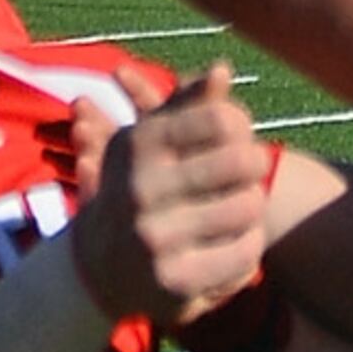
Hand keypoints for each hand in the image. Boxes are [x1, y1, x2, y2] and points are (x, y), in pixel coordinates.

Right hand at [73, 67, 270, 328]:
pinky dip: (251, 244)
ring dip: (254, 205)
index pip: (219, 119)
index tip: (240, 134)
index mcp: (138, 144)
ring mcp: (155, 238)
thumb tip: (224, 69)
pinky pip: (243, 255)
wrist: (97, 267)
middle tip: (255, 167)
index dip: (241, 124)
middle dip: (255, 164)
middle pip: (239, 162)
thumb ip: (187, 103)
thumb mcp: (150, 139)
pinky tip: (241, 239)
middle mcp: (141, 190)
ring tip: (248, 202)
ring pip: (246, 208)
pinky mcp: (174, 282)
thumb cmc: (137, 187)